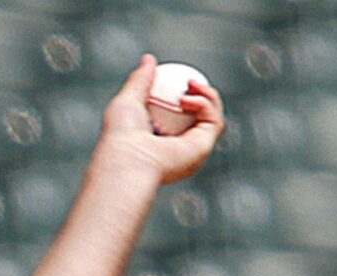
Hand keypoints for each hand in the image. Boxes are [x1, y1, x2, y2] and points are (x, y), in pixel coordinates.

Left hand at [94, 55, 225, 185]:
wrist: (128, 155)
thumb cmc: (121, 135)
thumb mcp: (128, 99)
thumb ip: (140, 80)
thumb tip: (150, 59)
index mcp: (162, 139)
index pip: (181, 114)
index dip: (186, 93)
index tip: (180, 79)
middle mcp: (179, 148)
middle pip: (202, 116)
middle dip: (203, 94)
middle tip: (189, 81)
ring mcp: (193, 150)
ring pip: (213, 117)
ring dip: (208, 95)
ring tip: (190, 87)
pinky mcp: (203, 149)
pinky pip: (214, 121)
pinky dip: (206, 104)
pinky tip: (187, 99)